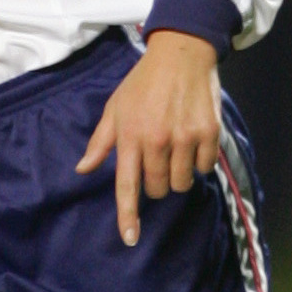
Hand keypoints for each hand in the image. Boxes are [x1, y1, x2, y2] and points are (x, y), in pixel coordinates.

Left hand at [76, 30, 221, 246]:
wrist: (181, 53)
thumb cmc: (143, 82)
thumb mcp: (115, 107)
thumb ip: (101, 141)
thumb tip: (82, 169)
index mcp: (130, 135)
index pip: (127, 184)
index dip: (128, 214)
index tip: (131, 238)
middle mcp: (157, 139)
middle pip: (157, 188)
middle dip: (155, 182)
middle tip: (156, 159)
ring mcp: (185, 137)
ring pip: (182, 182)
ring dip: (178, 174)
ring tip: (175, 148)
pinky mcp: (209, 133)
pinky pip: (204, 168)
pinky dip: (199, 161)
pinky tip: (192, 139)